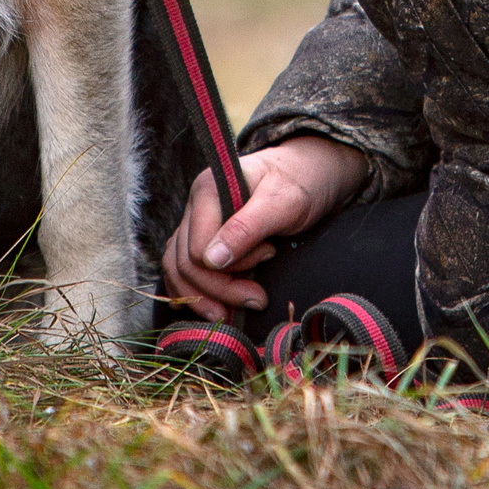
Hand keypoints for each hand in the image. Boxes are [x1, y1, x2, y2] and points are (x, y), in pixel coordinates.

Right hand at [159, 136, 367, 324]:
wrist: (310, 172)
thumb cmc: (301, 182)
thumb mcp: (283, 202)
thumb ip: (247, 228)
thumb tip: (211, 260)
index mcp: (207, 190)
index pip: (197, 250)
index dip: (231, 268)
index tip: (269, 257)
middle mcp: (195, 205)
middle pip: (186, 264)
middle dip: (220, 290)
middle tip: (258, 299)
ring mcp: (195, 221)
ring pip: (177, 269)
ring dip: (203, 297)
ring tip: (231, 316)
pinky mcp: (203, 235)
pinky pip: (182, 267)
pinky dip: (194, 291)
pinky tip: (213, 304)